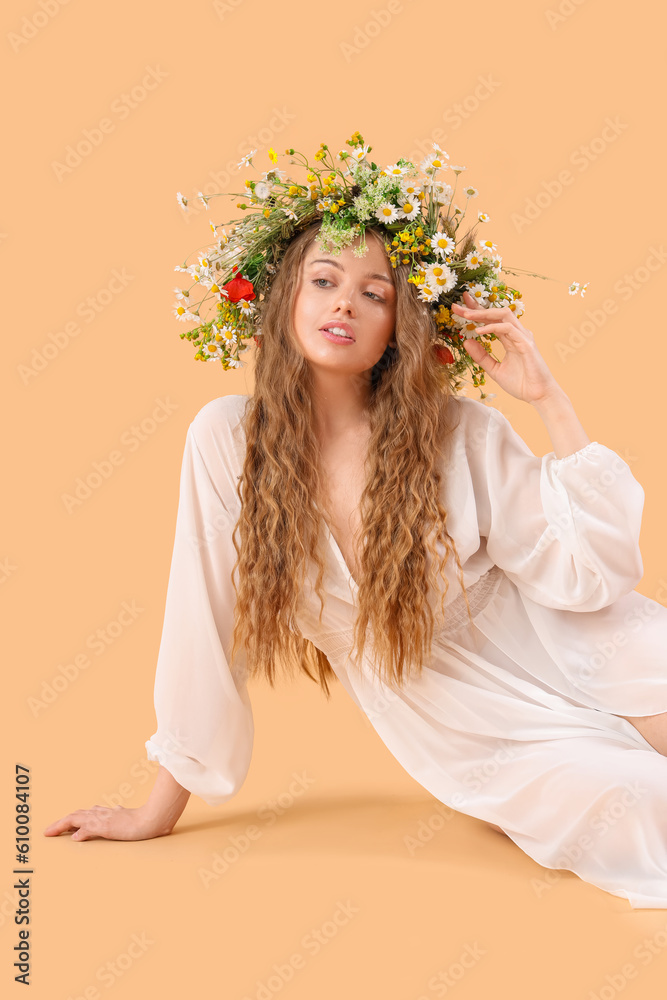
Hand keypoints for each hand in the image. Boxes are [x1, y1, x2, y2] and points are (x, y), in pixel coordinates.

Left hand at [43, 803, 171, 841]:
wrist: (152, 819)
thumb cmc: (142, 818)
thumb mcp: (127, 815)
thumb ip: (119, 812)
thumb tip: (116, 808)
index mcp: (105, 812)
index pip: (83, 813)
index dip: (70, 819)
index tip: (61, 825)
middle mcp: (101, 813)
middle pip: (75, 815)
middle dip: (60, 822)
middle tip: (48, 830)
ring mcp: (103, 819)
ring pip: (77, 818)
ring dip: (62, 825)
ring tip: (50, 832)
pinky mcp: (106, 826)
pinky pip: (89, 829)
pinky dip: (80, 832)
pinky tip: (74, 838)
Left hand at [451, 290, 562, 404]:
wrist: (538, 396)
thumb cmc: (521, 383)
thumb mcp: (494, 369)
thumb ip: (481, 356)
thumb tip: (466, 342)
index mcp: (509, 337)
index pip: (491, 319)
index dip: (475, 311)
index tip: (458, 308)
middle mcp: (516, 333)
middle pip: (496, 312)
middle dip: (476, 308)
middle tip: (457, 306)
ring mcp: (522, 337)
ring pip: (503, 315)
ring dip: (483, 313)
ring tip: (466, 315)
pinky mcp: (526, 344)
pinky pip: (508, 329)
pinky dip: (492, 327)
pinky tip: (478, 331)